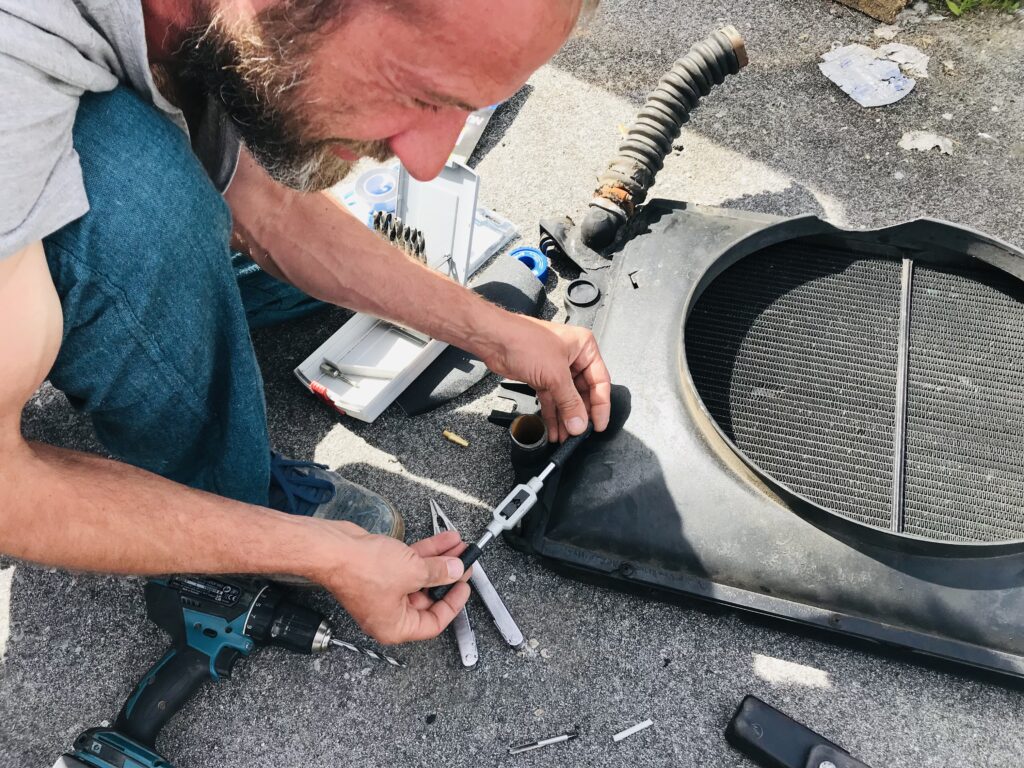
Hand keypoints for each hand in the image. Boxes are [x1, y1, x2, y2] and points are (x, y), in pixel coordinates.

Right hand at [311, 525, 471, 644]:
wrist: (333, 549)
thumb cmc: (360, 570)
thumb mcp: (412, 572)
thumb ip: (439, 572)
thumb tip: (454, 571)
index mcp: (395, 626)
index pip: (433, 623)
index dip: (453, 604)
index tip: (464, 588)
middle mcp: (388, 612)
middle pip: (428, 597)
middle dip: (448, 576)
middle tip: (464, 562)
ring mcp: (384, 590)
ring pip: (420, 577)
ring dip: (440, 560)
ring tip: (458, 546)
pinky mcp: (380, 570)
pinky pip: (409, 564)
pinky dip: (426, 553)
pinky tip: (442, 540)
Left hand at [487, 316, 611, 441]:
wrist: (494, 340)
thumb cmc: (523, 340)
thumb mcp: (555, 374)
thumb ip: (569, 402)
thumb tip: (580, 423)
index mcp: (584, 348)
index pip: (600, 381)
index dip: (601, 405)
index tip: (598, 424)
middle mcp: (572, 357)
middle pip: (584, 392)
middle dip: (580, 414)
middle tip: (580, 432)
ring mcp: (556, 367)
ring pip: (566, 398)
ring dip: (565, 418)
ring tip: (566, 436)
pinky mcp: (541, 376)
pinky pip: (551, 399)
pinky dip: (552, 414)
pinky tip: (553, 429)